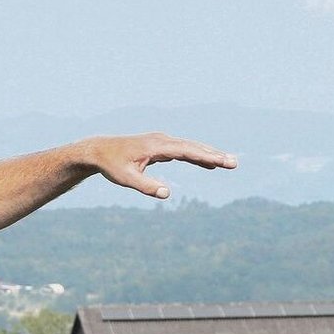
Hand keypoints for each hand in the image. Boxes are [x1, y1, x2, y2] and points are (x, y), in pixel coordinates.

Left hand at [87, 133, 236, 199]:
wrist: (98, 151)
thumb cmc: (112, 165)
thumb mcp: (126, 179)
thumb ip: (146, 186)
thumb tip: (167, 194)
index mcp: (156, 146)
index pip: (186, 151)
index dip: (205, 157)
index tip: (222, 162)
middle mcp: (162, 140)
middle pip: (193, 147)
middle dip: (214, 154)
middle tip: (234, 163)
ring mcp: (161, 142)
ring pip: (190, 147)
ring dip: (208, 154)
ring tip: (228, 162)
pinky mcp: (159, 146)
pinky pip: (183, 150)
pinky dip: (196, 156)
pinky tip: (208, 163)